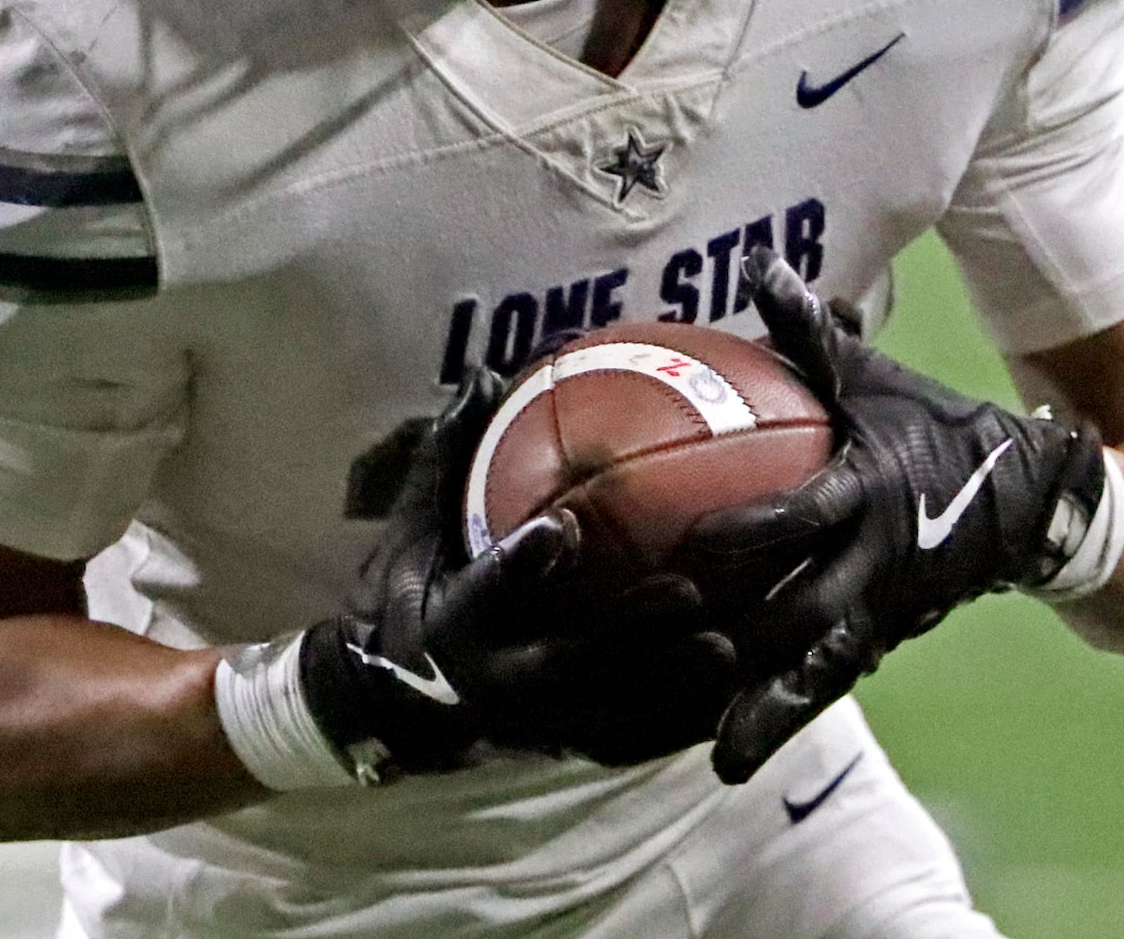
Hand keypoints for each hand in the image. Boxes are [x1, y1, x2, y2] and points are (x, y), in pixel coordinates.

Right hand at [300, 371, 744, 778]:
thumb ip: (450, 454)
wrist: (389, 701)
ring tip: (729, 648)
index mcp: (448, 625)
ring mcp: (531, 726)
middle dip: (626, 636)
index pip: (482, 594)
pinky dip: (677, 725)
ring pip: (605, 717)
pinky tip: (734, 691)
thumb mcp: (413, 525)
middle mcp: (491, 683)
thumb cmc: (409, 591)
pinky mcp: (563, 748)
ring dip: (667, 689)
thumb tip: (486, 375)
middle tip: (688, 594)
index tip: (564, 527)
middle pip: (564, 667)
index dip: (519, 567)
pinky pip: (627, 745)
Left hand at [688, 250, 1108, 783]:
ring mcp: (886, 612)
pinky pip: (827, 685)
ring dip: (768, 704)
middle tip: (672, 651)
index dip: (752, 533)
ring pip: (819, 667)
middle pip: (805, 607)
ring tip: (714, 745)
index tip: (695, 545)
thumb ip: (810, 332)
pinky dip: (782, 717)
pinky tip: (729, 753)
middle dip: (744, 634)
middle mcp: (879, 562)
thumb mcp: (878, 377)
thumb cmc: (937, 426)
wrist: (1040, 501)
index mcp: (871, 491)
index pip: (805, 514)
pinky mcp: (886, 643)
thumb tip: (754, 263)